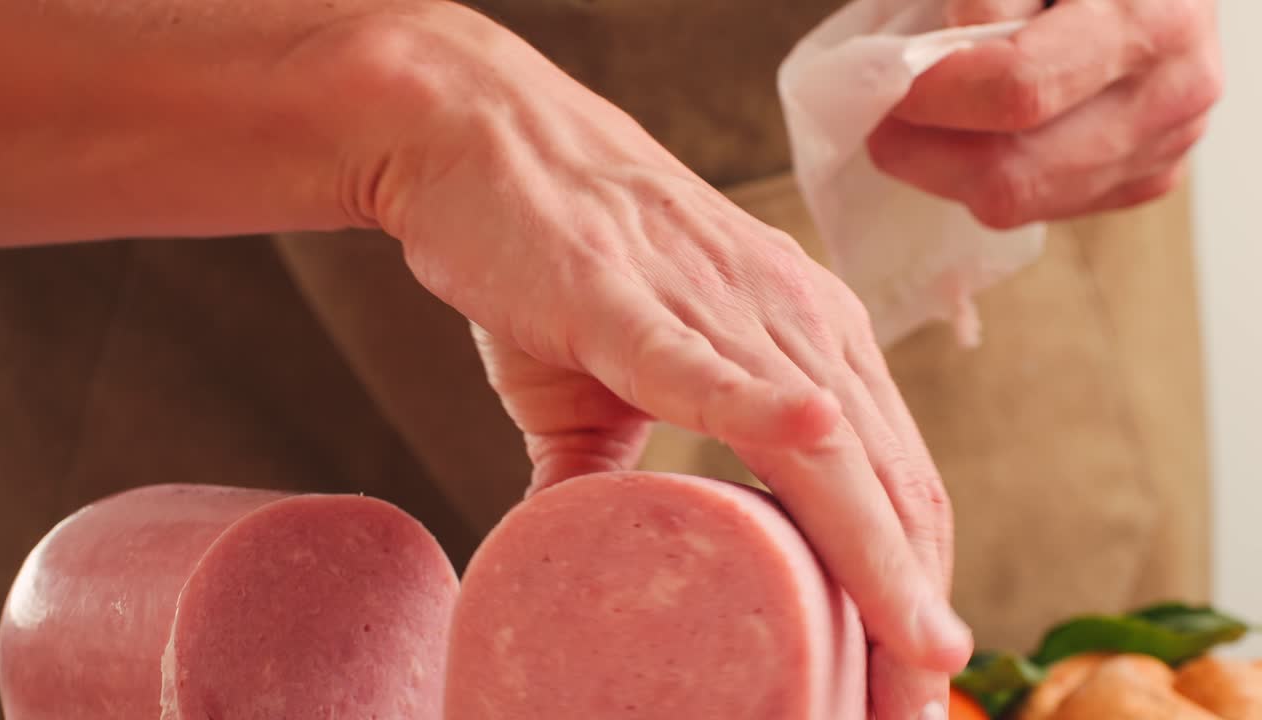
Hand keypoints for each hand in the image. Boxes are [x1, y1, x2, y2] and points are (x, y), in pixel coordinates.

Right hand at [343, 5, 971, 717]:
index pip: (894, 482)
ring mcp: (727, 310)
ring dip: (879, 565)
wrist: (486, 147)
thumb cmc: (558, 260)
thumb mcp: (607, 385)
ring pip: (832, 449)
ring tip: (904, 664)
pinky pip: (717, 372)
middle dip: (918, 606)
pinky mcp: (638, 304)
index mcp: (807, 343)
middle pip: (891, 486)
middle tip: (919, 707)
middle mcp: (799, 324)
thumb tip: (581, 555)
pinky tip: (820, 458)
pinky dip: (773, 419)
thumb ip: (614, 472)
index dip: (916, 582)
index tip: (914, 671)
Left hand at [868, 0, 1221, 228]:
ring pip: (1017, 203)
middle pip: (1012, 173)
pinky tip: (981, 135)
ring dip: (948, 170)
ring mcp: (1162, 149)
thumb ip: (987, 0)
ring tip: (928, 122)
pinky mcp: (1143, 180)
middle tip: (883, 119)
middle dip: (925, 152)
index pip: (1018, 90)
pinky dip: (986, 178)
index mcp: (1153, 22)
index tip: (885, 82)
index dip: (934, 96)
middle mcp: (1172, 97)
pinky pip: (1037, 208)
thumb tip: (926, 68)